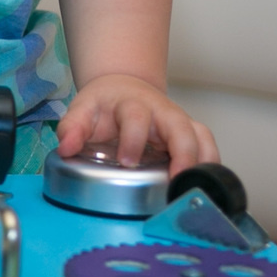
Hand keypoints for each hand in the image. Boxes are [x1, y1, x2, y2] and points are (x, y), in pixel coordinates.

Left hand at [55, 74, 218, 175]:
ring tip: (198, 188)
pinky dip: (210, 165)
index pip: (136, 116)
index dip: (134, 137)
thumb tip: (66, 148)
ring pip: (200, 135)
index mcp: (131, 104)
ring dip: (203, 160)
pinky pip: (208, 146)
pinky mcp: (190, 134)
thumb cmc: (104, 105)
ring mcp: (179, 122)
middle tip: (176, 179)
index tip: (127, 160)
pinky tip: (206, 188)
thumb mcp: (83, 109)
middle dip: (181, 151)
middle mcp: (161, 111)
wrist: (124, 88)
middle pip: (180, 125)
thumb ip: (72, 128)